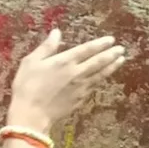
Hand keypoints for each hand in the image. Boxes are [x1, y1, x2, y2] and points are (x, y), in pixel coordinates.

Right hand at [6, 30, 125, 130]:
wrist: (31, 115)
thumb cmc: (27, 86)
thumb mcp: (31, 62)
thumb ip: (47, 47)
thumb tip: (56, 32)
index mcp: (65, 61)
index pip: (87, 49)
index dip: (100, 44)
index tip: (111, 40)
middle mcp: (77, 73)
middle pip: (98, 62)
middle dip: (111, 54)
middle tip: (122, 49)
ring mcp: (81, 88)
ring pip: (100, 75)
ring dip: (112, 67)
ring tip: (121, 60)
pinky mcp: (80, 100)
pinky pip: (94, 86)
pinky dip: (102, 80)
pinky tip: (104, 78)